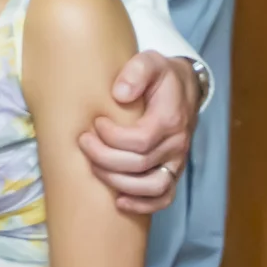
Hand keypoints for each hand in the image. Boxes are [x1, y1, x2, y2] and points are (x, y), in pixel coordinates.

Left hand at [79, 50, 196, 214]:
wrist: (183, 88)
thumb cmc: (160, 76)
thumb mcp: (149, 61)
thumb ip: (136, 71)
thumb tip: (119, 94)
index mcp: (170, 119)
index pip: (139, 140)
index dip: (112, 137)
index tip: (96, 123)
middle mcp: (177, 144)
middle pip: (139, 165)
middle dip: (104, 158)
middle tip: (83, 142)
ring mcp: (176, 161)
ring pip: (151, 187)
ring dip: (118, 183)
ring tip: (94, 168)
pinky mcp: (172, 172)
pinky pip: (164, 198)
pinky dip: (142, 205)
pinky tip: (118, 202)